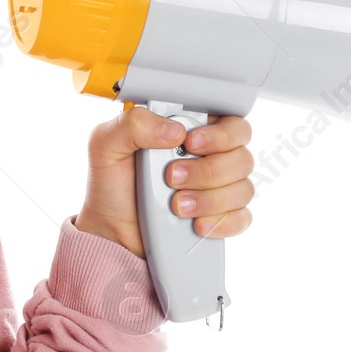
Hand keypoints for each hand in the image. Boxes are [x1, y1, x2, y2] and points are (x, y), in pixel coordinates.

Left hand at [73, 105, 254, 258]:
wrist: (110, 229)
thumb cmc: (112, 184)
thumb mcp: (106, 144)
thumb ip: (134, 124)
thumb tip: (174, 130)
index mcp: (190, 131)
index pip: (230, 123)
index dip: (220, 134)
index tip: (191, 143)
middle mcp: (211, 157)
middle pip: (242, 156)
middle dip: (208, 170)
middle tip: (172, 177)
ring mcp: (218, 189)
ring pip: (243, 188)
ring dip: (210, 198)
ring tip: (176, 205)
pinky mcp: (221, 218)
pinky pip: (242, 218)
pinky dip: (221, 222)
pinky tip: (196, 223)